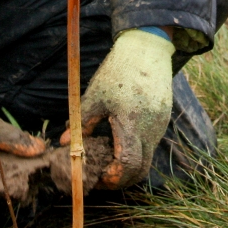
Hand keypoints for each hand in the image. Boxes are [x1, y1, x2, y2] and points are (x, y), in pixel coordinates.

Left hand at [63, 28, 173, 189]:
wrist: (147, 49)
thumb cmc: (118, 70)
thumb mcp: (95, 96)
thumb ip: (80, 122)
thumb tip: (64, 143)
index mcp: (132, 124)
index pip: (128, 165)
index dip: (113, 177)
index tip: (98, 176)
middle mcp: (151, 129)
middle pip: (141, 170)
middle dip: (121, 179)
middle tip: (102, 175)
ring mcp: (160, 125)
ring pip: (147, 158)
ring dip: (128, 164)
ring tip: (108, 156)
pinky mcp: (163, 120)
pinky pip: (150, 143)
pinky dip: (136, 149)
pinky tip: (120, 138)